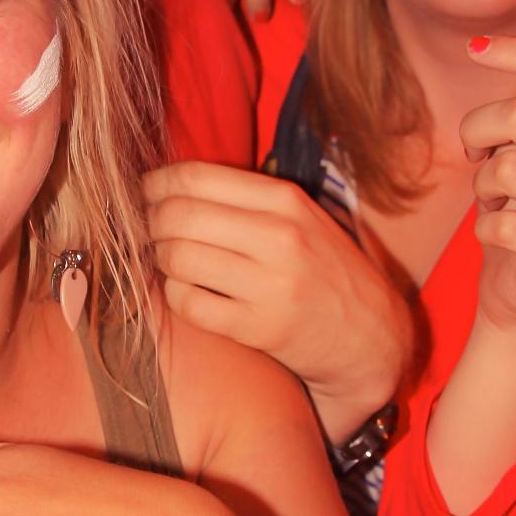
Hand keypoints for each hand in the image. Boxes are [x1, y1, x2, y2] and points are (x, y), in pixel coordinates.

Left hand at [143, 161, 412, 440]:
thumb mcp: (301, 218)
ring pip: (177, 259)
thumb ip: (246, 198)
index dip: (155, 185)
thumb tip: (167, 184)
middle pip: (177, 217)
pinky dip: (175, 296)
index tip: (146, 194)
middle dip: (149, 222)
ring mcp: (270, 285)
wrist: (370, 337)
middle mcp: (279, 237)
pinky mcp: (258, 328)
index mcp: (285, 200)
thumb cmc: (323, 270)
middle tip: (149, 232)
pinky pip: (188, 304)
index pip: (195, 178)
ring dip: (159, 260)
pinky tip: (187, 293)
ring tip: (168, 262)